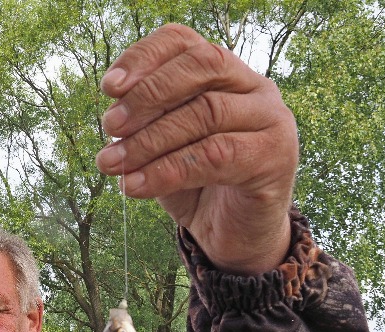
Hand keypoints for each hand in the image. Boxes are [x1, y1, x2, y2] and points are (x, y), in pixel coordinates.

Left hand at [96, 24, 296, 274]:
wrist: (233, 236)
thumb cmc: (195, 185)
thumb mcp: (161, 148)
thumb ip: (145, 124)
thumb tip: (113, 114)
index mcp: (223, 74)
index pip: (184, 41)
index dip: (144, 57)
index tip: (109, 87)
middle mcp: (254, 87)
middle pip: (201, 66)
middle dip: (147, 95)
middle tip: (110, 126)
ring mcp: (271, 119)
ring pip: (206, 112)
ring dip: (149, 139)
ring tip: (113, 163)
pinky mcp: (275, 157)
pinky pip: (215, 155)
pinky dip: (166, 171)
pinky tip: (135, 186)